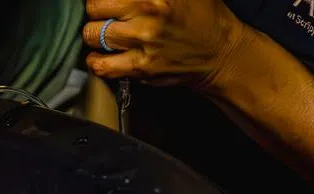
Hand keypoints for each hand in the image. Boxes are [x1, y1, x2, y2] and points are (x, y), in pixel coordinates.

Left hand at [82, 0, 246, 92]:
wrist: (220, 53)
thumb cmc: (201, 17)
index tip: (107, 2)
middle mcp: (148, 14)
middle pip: (95, 7)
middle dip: (96, 10)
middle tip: (104, 14)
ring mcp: (143, 42)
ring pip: (93, 35)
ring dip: (94, 35)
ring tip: (104, 34)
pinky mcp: (140, 67)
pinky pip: (102, 65)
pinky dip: (96, 60)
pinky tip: (101, 55)